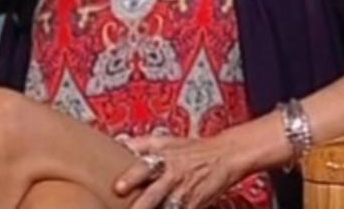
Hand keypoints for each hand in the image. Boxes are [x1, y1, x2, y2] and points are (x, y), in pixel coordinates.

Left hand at [114, 134, 244, 208]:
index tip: (118, 187)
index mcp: (163, 158)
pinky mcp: (194, 205)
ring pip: (167, 208)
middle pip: (154, 194)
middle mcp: (172, 176)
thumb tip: (118, 143)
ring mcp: (184, 193)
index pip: (145, 167)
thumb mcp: (165, 141)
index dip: (131, 177)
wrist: (224, 156)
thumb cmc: (191, 149)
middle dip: (142, 205)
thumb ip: (140, 144)